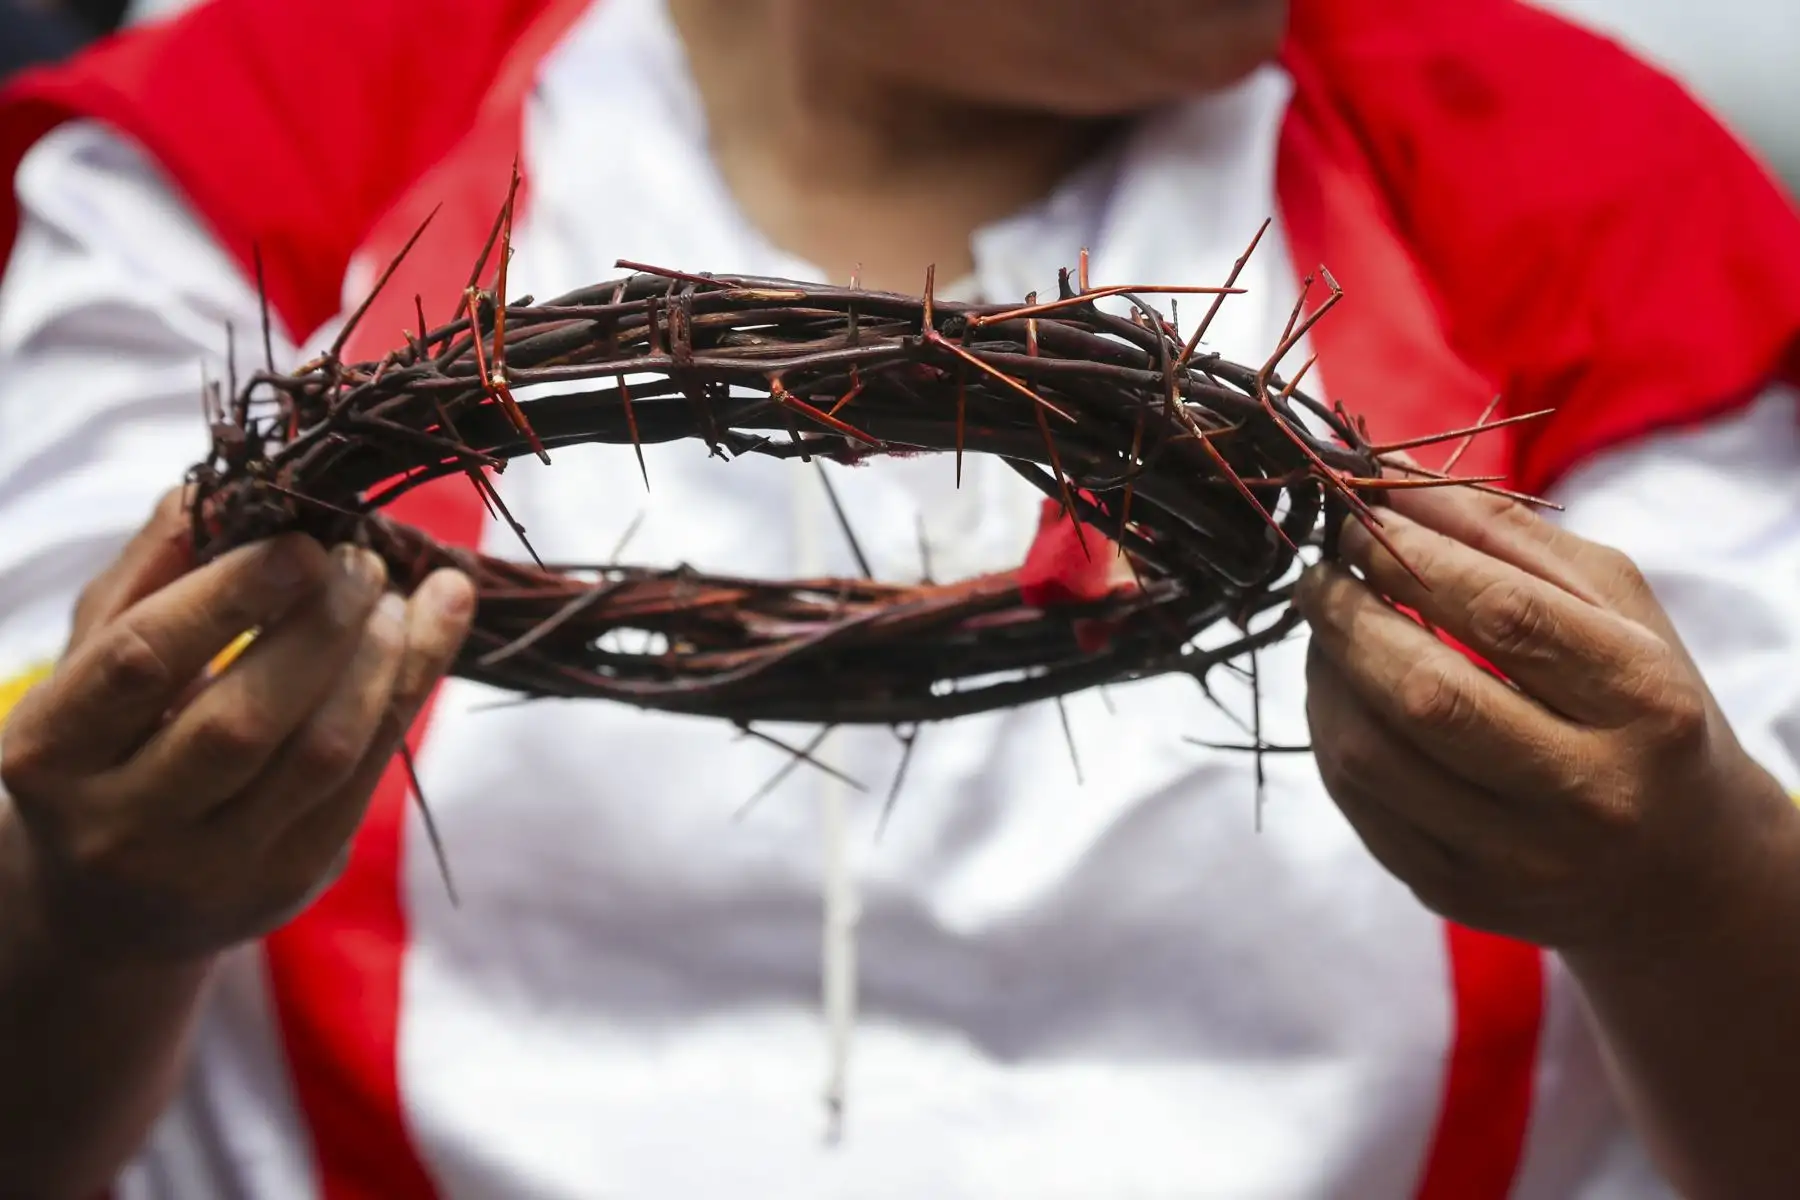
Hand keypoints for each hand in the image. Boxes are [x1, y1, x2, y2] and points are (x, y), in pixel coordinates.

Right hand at [0, 491, 473, 963]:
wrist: (105, 908)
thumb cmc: (103, 748)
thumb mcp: (94, 657)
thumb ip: (150, 572)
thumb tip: (228, 488)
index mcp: (50, 751)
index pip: (142, 660)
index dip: (229, 595)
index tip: (303, 542)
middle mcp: (120, 825)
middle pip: (242, 717)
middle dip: (323, 624)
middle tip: (364, 560)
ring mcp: (211, 868)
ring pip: (320, 753)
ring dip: (382, 658)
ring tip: (401, 595)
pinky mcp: (289, 881)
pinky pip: (366, 779)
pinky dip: (406, 694)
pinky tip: (428, 632)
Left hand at [1293, 480, 1792, 952]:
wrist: (1677, 867)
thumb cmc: (1640, 707)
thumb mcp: (1614, 607)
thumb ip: (1505, 534)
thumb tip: (1386, 474)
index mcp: (1644, 702)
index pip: (1504, 617)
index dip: (1410, 559)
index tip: (1354, 521)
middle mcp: (1589, 792)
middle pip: (1427, 695)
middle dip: (1348, 618)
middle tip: (1317, 575)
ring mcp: (1519, 858)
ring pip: (1371, 757)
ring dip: (1323, 675)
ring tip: (1325, 629)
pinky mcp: (1457, 893)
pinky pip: (1357, 805)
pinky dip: (1329, 734)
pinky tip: (1338, 692)